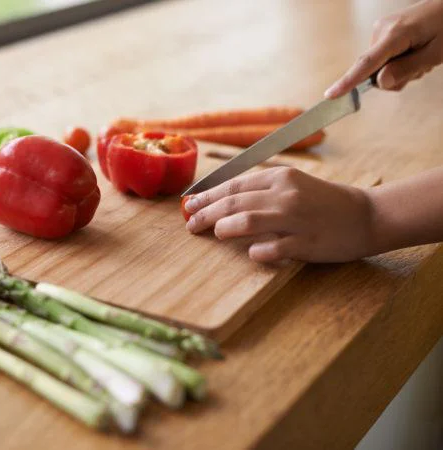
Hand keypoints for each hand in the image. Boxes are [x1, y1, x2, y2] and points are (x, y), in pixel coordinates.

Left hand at [184, 167, 372, 262]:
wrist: (367, 215)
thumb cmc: (323, 202)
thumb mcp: (293, 185)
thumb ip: (261, 190)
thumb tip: (221, 201)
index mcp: (280, 177)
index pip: (234, 185)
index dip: (207, 196)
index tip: (189, 205)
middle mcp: (285, 194)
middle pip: (234, 203)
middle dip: (206, 214)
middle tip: (190, 224)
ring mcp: (296, 219)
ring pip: (248, 220)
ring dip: (225, 228)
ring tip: (215, 233)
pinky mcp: (307, 243)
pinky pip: (273, 248)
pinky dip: (258, 251)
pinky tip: (251, 253)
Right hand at [325, 0, 442, 97]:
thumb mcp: (435, 53)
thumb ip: (407, 69)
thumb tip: (380, 82)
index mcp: (395, 34)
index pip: (366, 63)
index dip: (348, 82)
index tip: (330, 95)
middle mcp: (381, 30)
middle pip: (374, 70)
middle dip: (395, 77)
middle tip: (421, 70)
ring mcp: (381, 29)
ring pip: (379, 66)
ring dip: (400, 69)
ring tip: (421, 57)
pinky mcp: (383, 30)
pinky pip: (383, 57)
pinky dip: (398, 61)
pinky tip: (415, 51)